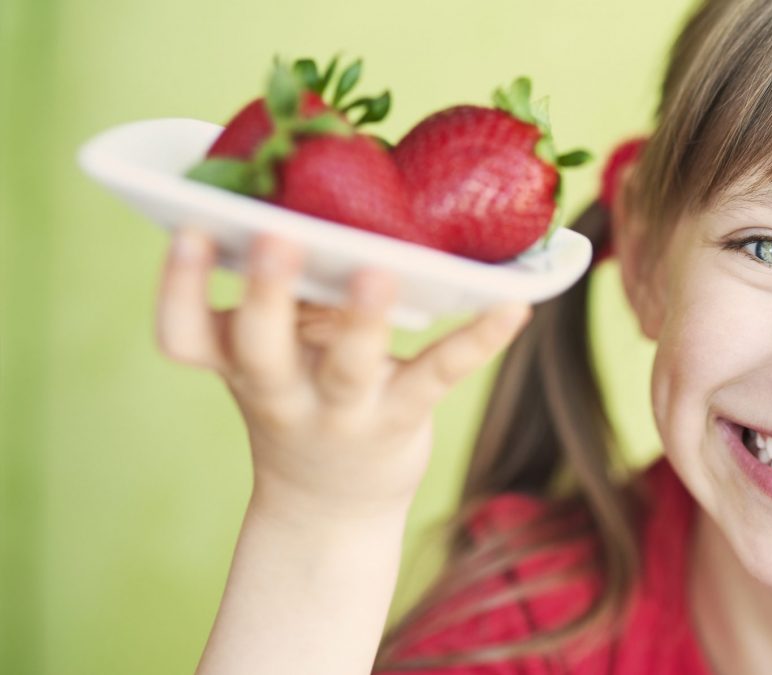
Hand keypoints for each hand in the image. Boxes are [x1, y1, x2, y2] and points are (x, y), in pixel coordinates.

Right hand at [155, 227, 530, 520]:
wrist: (332, 505)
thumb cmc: (301, 396)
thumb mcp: (273, 352)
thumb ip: (285, 292)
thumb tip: (317, 188)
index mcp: (235, 363)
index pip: (183, 334)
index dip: (177, 288)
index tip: (186, 230)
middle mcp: (279, 391)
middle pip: (259, 346)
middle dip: (263, 294)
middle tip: (274, 239)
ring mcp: (341, 411)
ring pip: (347, 367)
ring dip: (361, 319)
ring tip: (379, 271)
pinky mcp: (402, 416)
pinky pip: (439, 373)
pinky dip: (478, 339)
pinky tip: (514, 306)